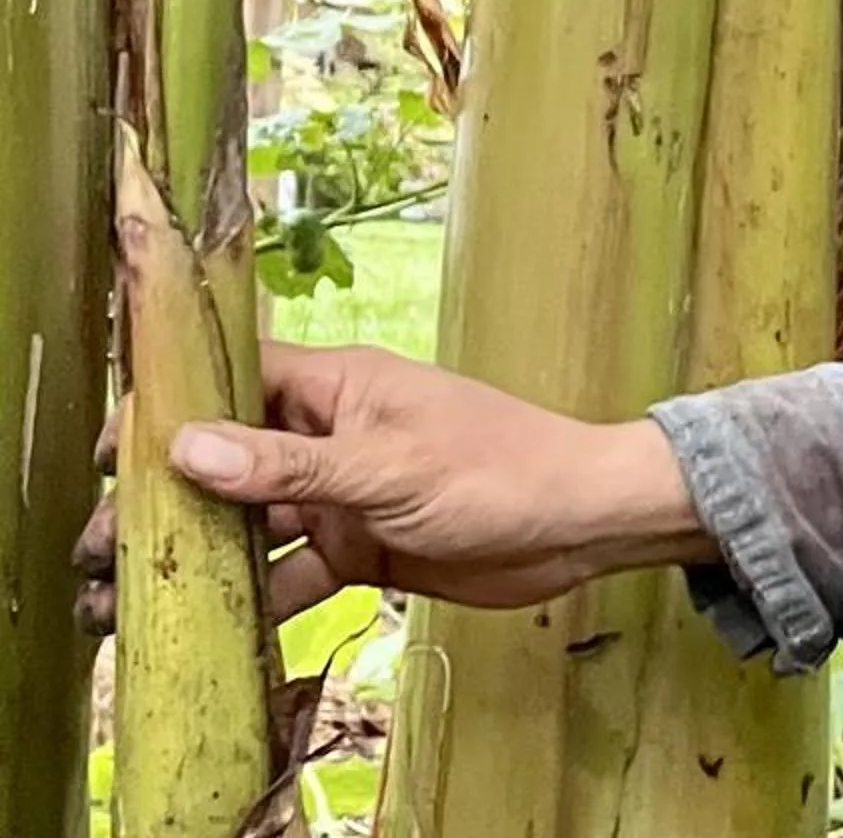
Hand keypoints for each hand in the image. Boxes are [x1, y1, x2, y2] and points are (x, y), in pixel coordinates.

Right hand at [76, 340, 714, 629]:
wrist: (578, 523)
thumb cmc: (498, 468)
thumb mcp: (386, 466)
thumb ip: (287, 466)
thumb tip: (186, 447)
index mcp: (339, 387)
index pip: (237, 379)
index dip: (170, 408)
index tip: (105, 455)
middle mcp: (331, 436)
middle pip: (227, 460)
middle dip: (164, 501)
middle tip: (96, 552)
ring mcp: (343, 494)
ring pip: (251, 523)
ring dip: (197, 559)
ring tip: (123, 603)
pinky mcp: (360, 546)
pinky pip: (290, 572)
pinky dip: (253, 599)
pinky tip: (207, 631)